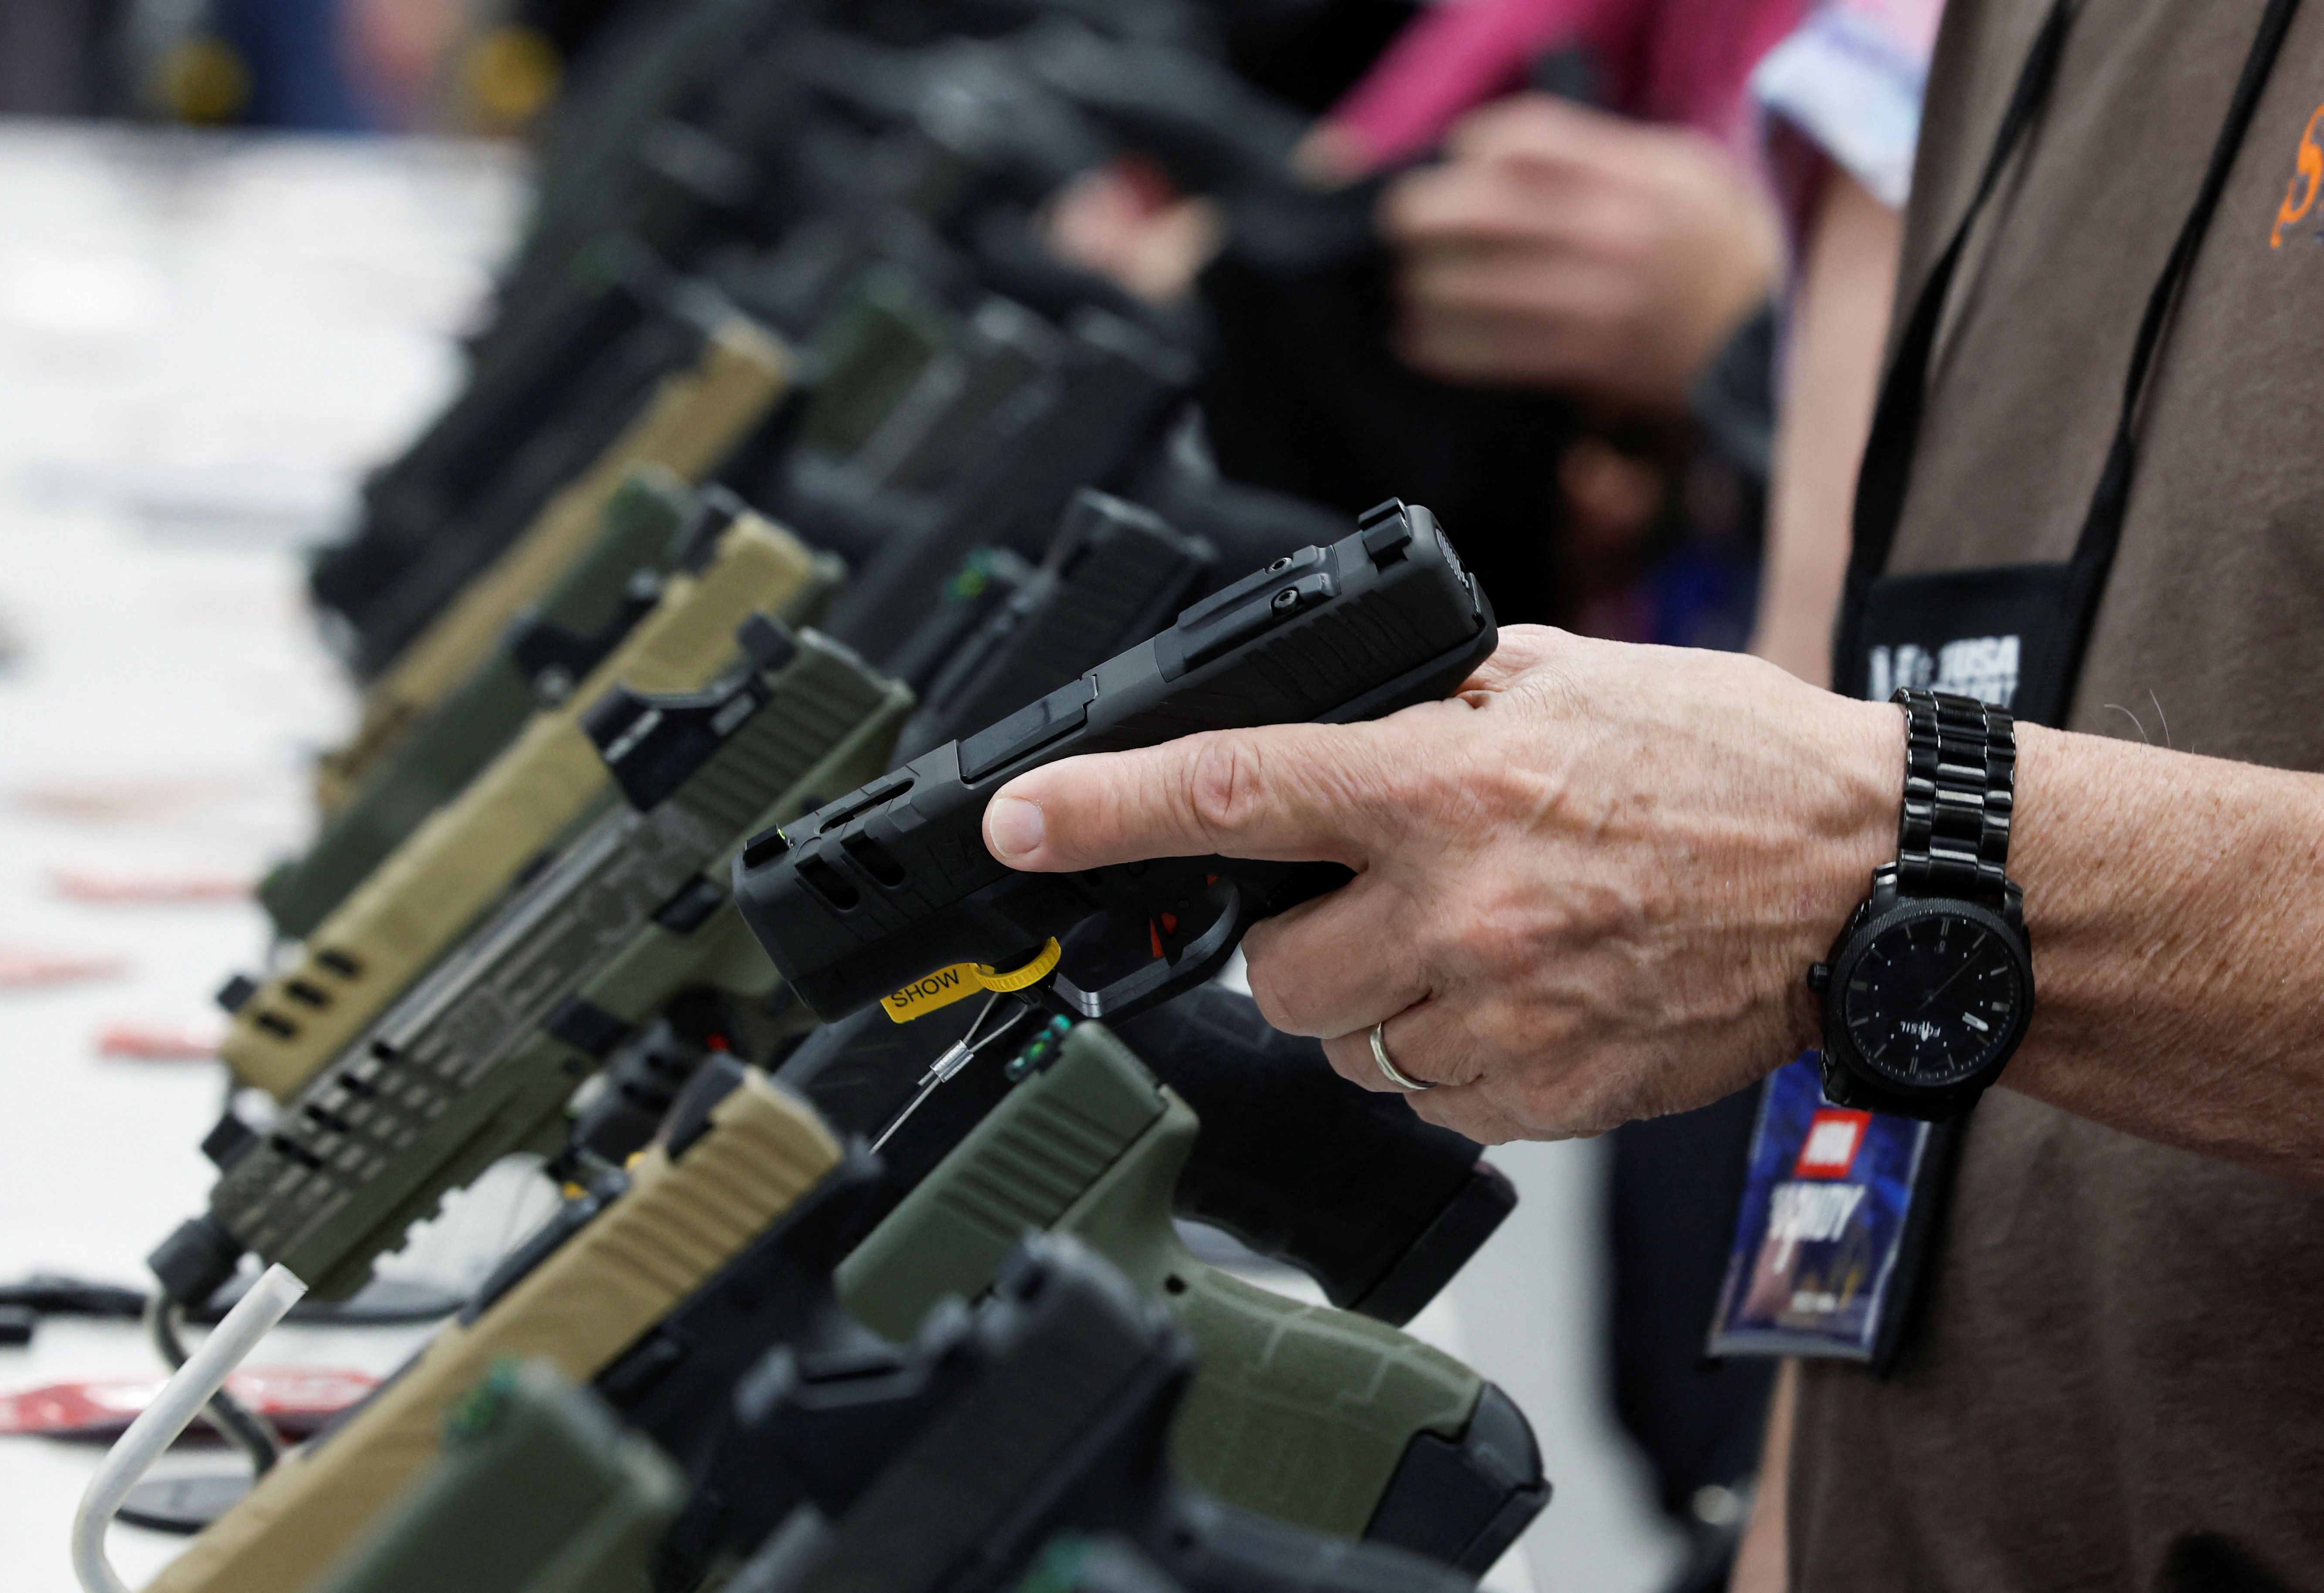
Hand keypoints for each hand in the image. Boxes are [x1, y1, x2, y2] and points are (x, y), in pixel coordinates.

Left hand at [981, 629, 1899, 1142]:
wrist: (1872, 882)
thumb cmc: (1736, 769)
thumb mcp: (1571, 677)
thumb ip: (1432, 698)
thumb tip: (1328, 712)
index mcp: (1451, 783)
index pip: (1231, 790)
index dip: (1102, 809)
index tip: (1020, 822)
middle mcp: (1462, 907)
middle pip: (1273, 968)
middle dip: (1299, 938)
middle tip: (1381, 896)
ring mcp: (1505, 1015)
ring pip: (1347, 1043)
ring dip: (1379, 999)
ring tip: (1480, 941)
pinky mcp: (1549, 1096)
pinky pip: (1431, 1098)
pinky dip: (1453, 1055)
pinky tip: (1530, 997)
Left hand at [1379, 94, 1782, 410]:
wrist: (1769, 329)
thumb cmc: (1716, 243)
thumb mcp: (1680, 169)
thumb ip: (1599, 153)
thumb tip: (1502, 156)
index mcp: (1635, 174)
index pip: (1530, 139)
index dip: (1475, 144)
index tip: (1456, 157)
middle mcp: (1614, 232)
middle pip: (1486, 210)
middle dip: (1423, 215)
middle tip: (1400, 223)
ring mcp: (1601, 299)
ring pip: (1477, 288)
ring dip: (1423, 286)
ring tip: (1408, 285)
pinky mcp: (1592, 358)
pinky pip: (1496, 353)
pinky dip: (1444, 346)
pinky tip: (1419, 339)